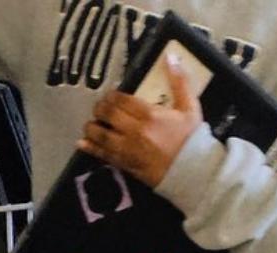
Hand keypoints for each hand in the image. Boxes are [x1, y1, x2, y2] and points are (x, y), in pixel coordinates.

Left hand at [78, 53, 203, 187]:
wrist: (194, 172)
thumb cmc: (192, 139)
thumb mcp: (190, 107)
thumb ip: (179, 82)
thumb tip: (171, 57)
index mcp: (150, 115)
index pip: (121, 100)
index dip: (111, 96)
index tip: (110, 95)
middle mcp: (135, 131)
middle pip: (108, 115)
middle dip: (100, 109)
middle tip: (100, 108)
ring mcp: (128, 149)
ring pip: (100, 135)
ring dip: (91, 127)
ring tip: (91, 124)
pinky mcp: (126, 164)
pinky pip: (103, 155)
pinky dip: (91, 148)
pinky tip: (82, 144)